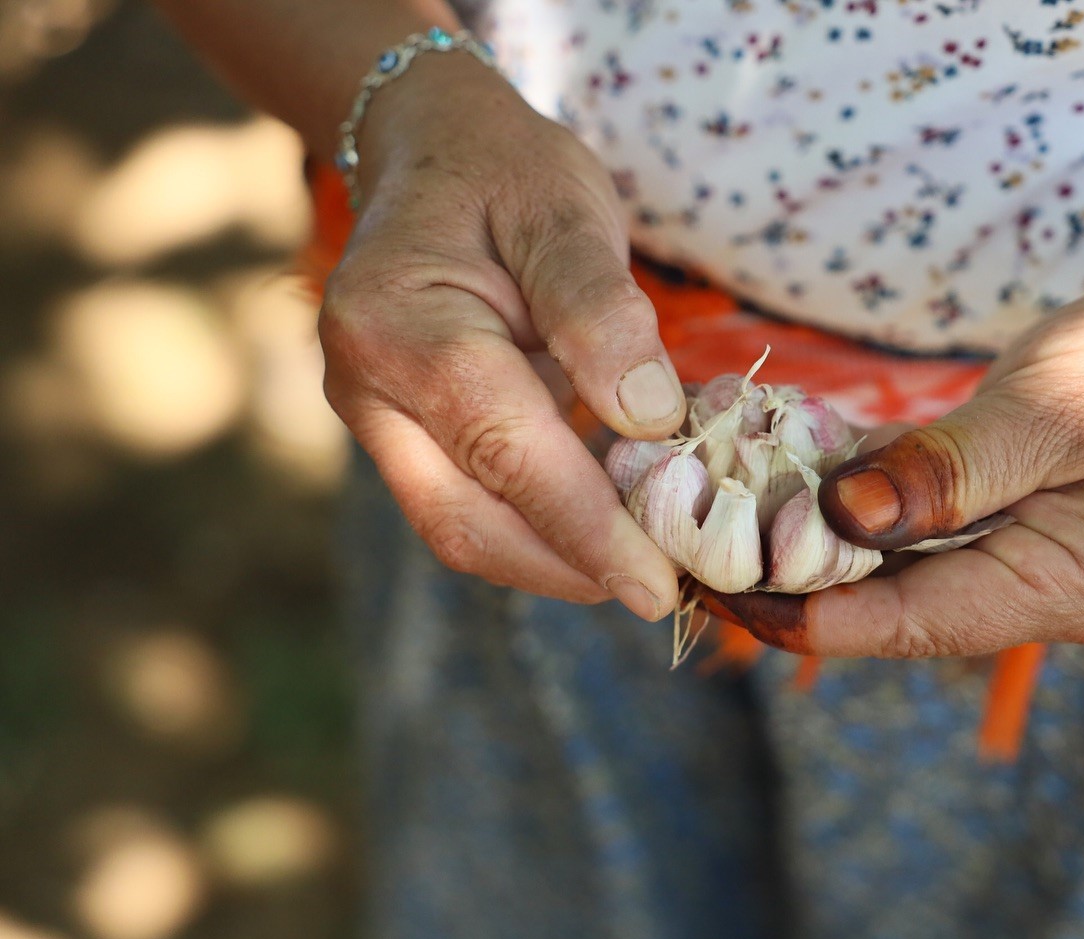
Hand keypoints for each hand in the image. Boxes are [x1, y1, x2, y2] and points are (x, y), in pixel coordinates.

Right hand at [318, 53, 685, 619]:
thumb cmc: (506, 173)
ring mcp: (375, 419)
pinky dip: (541, 527)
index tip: (659, 583)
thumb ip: (602, 311)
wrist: (433, 154)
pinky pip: (469, 503)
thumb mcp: (566, 210)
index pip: (501, 449)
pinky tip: (610, 523)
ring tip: (648, 561)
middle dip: (570, 566)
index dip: (586, 526)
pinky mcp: (401, 436)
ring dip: (556, 559)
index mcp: (399, 322)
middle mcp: (366, 386)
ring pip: (462, 527)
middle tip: (665, 587)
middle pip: (465, 519)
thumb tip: (649, 422)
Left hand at [703, 231, 1083, 656]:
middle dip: (794, 576)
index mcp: (1070, 589)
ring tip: (709, 507)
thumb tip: (837, 521)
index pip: (918, 622)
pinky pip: (917, 519)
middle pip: (896, 603)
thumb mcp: (1052, 411)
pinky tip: (779, 463)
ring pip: (897, 561)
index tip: (716, 594)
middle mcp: (1041, 593)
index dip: (811, 616)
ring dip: (811, 533)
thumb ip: (946, 473)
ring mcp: (1024, 558)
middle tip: (688, 546)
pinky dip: (853, 493)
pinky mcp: (1007, 516)